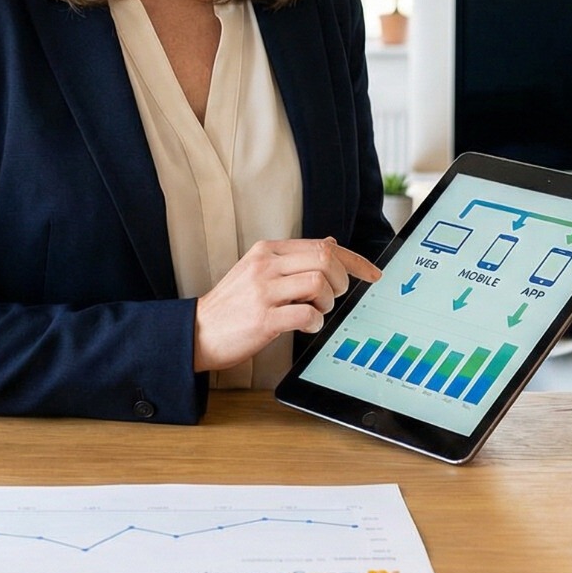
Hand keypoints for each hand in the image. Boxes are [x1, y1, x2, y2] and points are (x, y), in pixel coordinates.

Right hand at [193, 237, 381, 371]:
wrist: (198, 330)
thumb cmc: (234, 304)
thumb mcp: (260, 270)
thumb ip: (295, 257)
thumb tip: (331, 242)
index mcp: (268, 251)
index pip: (323, 246)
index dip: (355, 261)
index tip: (373, 274)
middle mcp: (265, 265)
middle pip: (325, 259)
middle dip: (342, 280)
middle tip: (334, 297)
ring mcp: (263, 291)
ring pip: (318, 283)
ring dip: (327, 302)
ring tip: (315, 311)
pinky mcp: (263, 318)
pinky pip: (305, 314)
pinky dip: (315, 322)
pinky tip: (307, 325)